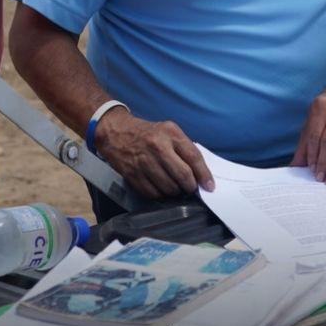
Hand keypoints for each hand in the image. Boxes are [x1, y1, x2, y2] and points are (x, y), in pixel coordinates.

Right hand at [94, 109, 214, 198]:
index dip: (204, 175)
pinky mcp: (133, 174)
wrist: (116, 133)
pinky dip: (160, 195)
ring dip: (176, 192)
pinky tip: (161, 189)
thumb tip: (199, 172)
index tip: (209, 186)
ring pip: (168, 187)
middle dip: (190, 186)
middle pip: (182, 175)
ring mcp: (144, 162)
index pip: (193, 157)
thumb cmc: (147, 133)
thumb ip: (184, 147)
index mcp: (170, 133)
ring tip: (176, 188)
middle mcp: (157, 147)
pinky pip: (153, 193)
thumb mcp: (168, 130)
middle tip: (191, 189)